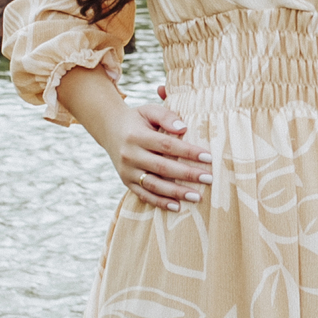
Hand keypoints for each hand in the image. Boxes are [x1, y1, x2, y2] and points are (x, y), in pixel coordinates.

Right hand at [110, 90, 210, 210]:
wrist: (109, 130)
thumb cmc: (136, 120)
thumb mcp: (149, 111)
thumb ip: (166, 116)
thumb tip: (184, 128)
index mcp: (136, 136)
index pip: (167, 145)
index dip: (188, 151)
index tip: (208, 157)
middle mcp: (130, 155)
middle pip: (162, 167)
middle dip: (187, 174)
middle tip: (208, 178)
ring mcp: (127, 171)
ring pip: (153, 184)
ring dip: (176, 192)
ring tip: (196, 197)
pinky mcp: (126, 182)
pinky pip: (144, 195)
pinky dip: (160, 202)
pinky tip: (177, 207)